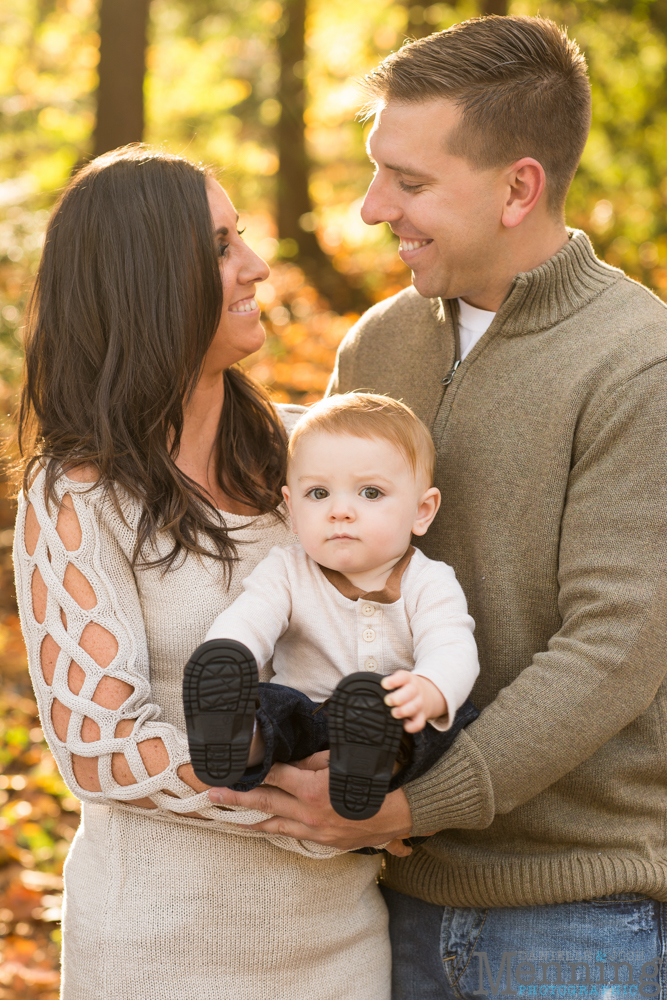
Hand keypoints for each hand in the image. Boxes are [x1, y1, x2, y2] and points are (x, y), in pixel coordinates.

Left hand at [208, 751, 413, 850]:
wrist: (405, 810)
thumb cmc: (376, 779)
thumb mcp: (343, 761)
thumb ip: (314, 762)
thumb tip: (294, 761)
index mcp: (314, 789)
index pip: (275, 775)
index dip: (254, 769)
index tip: (234, 766)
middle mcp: (310, 813)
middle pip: (265, 802)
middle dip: (237, 798)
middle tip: (212, 794)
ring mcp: (316, 830)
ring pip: (274, 823)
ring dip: (248, 819)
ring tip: (225, 816)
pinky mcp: (325, 841)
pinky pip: (293, 834)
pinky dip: (275, 829)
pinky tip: (260, 828)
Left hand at [381, 671, 446, 732]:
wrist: (429, 694)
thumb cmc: (406, 688)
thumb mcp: (400, 681)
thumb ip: (388, 685)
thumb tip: (370, 691)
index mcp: (408, 679)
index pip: (403, 677)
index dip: (394, 680)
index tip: (384, 685)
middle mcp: (415, 690)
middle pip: (411, 691)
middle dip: (398, 697)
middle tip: (388, 701)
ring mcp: (420, 703)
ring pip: (416, 706)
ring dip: (405, 710)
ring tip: (394, 714)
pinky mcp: (422, 716)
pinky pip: (419, 723)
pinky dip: (412, 726)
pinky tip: (403, 725)